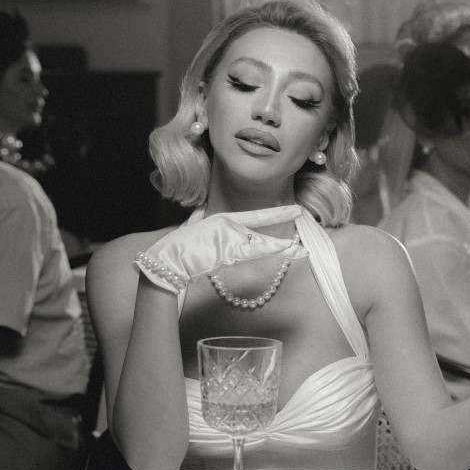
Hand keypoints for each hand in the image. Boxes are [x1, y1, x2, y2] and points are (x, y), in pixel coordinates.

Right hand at [134, 205, 307, 292]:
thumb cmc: (179, 250)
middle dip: (283, 233)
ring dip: (282, 249)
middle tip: (303, 227)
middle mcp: (228, 226)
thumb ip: (215, 234)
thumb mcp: (201, 237)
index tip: (295, 211)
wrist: (167, 258)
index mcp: (223, 220)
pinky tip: (283, 252)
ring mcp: (228, 238)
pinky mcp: (227, 251)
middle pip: (262, 231)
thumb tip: (220, 236)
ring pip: (262, 245)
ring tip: (302, 252)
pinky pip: (253, 253)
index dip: (277, 213)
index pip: (256, 216)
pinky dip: (268, 253)